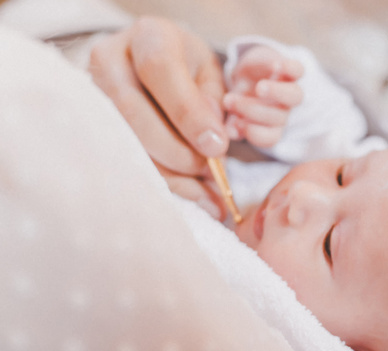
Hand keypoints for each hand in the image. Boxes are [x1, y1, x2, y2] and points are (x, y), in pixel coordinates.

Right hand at [89, 17, 227, 218]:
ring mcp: (92, 96)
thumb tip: (211, 139)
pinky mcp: (92, 128)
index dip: (188, 114)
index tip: (216, 146)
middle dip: (178, 152)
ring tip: (208, 194)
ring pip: (125, 143)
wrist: (149, 63)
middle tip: (211, 172)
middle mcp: (109, 62)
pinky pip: (124, 162)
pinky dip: (162, 184)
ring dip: (171, 175)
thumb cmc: (186, 67)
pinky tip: (193, 197)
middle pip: (134, 113)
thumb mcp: (208, 72)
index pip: (160, 71)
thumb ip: (212, 100)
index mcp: (148, 38)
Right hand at [224, 45, 302, 147]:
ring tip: (259, 88)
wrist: (255, 71)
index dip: (255, 133)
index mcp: (271, 126)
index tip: (236, 124)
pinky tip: (275, 66)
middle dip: (252, 110)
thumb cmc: (243, 96)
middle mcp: (284, 111)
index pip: (270, 137)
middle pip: (278, 118)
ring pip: (294, 96)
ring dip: (277, 92)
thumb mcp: (234, 109)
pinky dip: (289, 68)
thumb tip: (230, 134)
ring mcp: (290, 91)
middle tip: (229, 101)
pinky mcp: (292, 71)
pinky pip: (298, 71)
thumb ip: (232, 123)